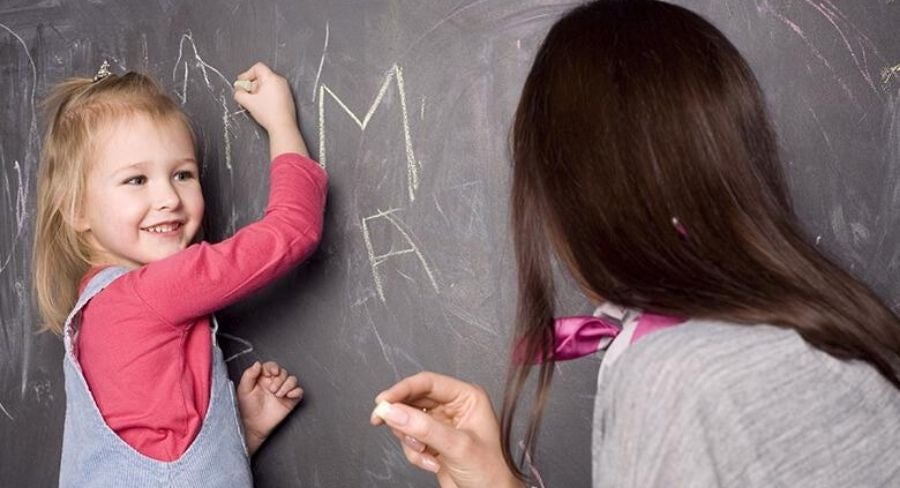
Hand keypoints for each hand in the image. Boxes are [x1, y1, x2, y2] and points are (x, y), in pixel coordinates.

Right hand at [233, 62, 308, 156]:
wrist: (283, 126)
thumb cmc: (268, 113)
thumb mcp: (248, 102)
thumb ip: (239, 93)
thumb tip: (238, 90)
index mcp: (272, 78)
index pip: (257, 67)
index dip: (247, 74)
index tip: (241, 82)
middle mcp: (280, 81)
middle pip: (262, 76)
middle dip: (252, 84)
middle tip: (247, 94)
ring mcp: (285, 89)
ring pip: (268, 84)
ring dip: (258, 90)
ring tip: (254, 101)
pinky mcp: (287, 97)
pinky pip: (274, 90)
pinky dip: (266, 94)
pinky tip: (263, 105)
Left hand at [237, 360, 302, 454]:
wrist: (253, 426)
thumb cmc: (247, 409)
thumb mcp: (244, 390)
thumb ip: (249, 375)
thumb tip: (257, 364)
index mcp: (263, 378)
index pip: (272, 366)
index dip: (274, 367)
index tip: (273, 372)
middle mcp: (274, 383)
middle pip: (284, 372)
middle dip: (279, 379)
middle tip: (272, 390)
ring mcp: (283, 391)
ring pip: (293, 379)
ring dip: (287, 385)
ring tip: (278, 394)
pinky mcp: (290, 400)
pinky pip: (299, 391)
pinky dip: (296, 391)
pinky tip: (288, 396)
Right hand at [370, 372, 521, 487]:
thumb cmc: (490, 471)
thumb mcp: (457, 446)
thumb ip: (424, 428)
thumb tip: (393, 411)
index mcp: (467, 397)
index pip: (428, 383)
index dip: (403, 389)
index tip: (383, 401)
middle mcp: (454, 407)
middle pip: (414, 400)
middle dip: (402, 417)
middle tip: (382, 421)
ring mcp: (442, 425)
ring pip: (408, 420)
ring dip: (409, 439)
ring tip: (423, 452)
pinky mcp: (433, 442)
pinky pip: (410, 439)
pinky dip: (414, 453)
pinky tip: (430, 462)